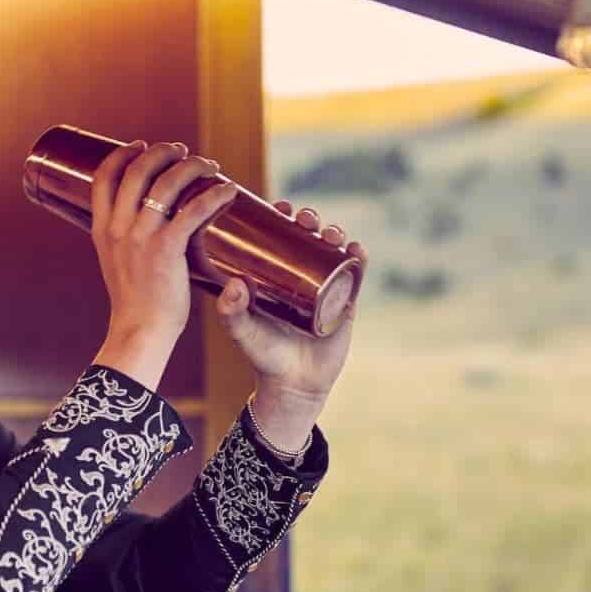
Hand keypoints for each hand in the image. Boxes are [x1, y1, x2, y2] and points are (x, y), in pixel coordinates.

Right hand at [90, 140, 239, 388]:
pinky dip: (214, 195)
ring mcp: (142, 237)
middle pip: (138, 170)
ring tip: (208, 165)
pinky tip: (228, 191)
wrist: (139, 331)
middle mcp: (119, 228)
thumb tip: (142, 218)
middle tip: (181, 150)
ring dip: (191, 166)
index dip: (123, 154)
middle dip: (162, 152)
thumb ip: (124, 238)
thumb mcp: (115, 262)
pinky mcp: (167, 250)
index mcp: (102, 228)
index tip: (141, 145)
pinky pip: (194, 210)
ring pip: (167, 182)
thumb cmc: (134, 301)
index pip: (104, 177)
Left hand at [214, 199, 363, 410]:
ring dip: (334, 234)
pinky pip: (355, 275)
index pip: (278, 237)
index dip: (280, 217)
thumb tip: (235, 284)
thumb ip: (232, 312)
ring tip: (329, 234)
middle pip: (308, 237)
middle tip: (304, 218)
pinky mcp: (345, 302)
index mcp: (275, 274)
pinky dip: (358, 259)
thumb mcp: (243, 332)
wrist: (294, 385)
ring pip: (333, 251)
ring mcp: (326, 287)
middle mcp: (302, 276)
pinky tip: (356, 249)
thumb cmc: (263, 356)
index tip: (277, 206)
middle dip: (309, 220)